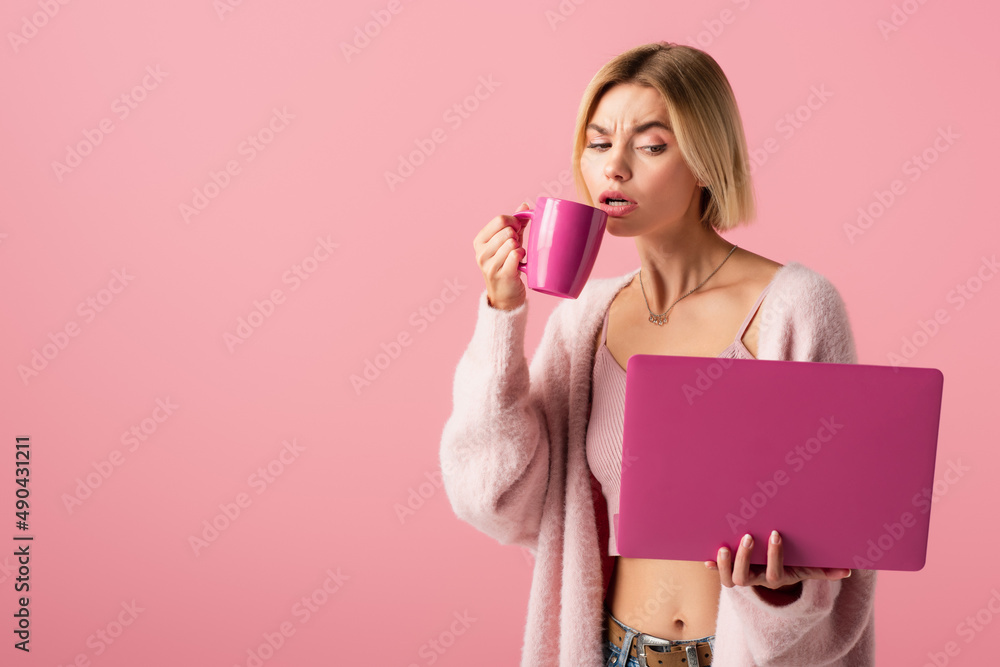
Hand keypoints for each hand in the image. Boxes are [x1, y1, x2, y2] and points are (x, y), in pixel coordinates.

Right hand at [473, 202, 530, 310]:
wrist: (506, 297)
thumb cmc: (508, 265)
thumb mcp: (508, 242)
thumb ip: (515, 224)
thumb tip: (524, 206)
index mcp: (480, 241)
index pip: (500, 219)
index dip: (514, 222)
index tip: (517, 230)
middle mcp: (481, 253)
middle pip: (507, 231)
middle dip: (517, 237)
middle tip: (516, 247)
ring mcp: (489, 265)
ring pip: (512, 243)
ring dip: (520, 248)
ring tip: (517, 257)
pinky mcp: (502, 274)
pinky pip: (516, 255)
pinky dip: (522, 257)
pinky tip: (520, 263)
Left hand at [704, 530, 850, 596]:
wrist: (774, 575)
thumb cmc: (792, 565)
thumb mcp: (808, 567)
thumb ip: (825, 570)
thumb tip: (849, 571)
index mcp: (776, 578)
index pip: (774, 573)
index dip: (774, 556)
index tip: (775, 534)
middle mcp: (755, 580)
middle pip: (745, 578)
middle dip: (745, 557)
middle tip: (748, 536)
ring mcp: (741, 577)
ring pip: (729, 579)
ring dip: (725, 564)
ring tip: (724, 546)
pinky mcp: (729, 572)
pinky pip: (719, 573)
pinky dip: (713, 566)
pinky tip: (705, 559)